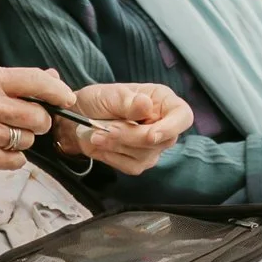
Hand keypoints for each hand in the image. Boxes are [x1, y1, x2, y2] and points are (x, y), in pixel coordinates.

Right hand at [0, 66, 76, 172]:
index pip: (36, 81)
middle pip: (39, 116)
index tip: (67, 99)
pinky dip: (12, 158)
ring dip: (22, 140)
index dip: (58, 91)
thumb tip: (52, 78)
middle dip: (39, 121)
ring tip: (1, 134)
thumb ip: (15, 81)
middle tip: (25, 121)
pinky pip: (17, 161)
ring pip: (28, 140)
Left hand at [55, 82, 192, 175]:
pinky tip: (102, 144)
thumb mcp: (110, 95)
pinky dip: (113, 156)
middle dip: (131, 136)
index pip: (182, 116)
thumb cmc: (98, 101)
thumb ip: (128, 102)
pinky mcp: (140, 161)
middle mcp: (163, 124)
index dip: (171, 127)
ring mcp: (153, 146)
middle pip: (162, 140)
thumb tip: (146, 105)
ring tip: (97, 133)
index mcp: (162, 101)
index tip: (150, 134)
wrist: (78, 120)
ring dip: (117, 145)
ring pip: (145, 155)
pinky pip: (132, 166)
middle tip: (105, 127)